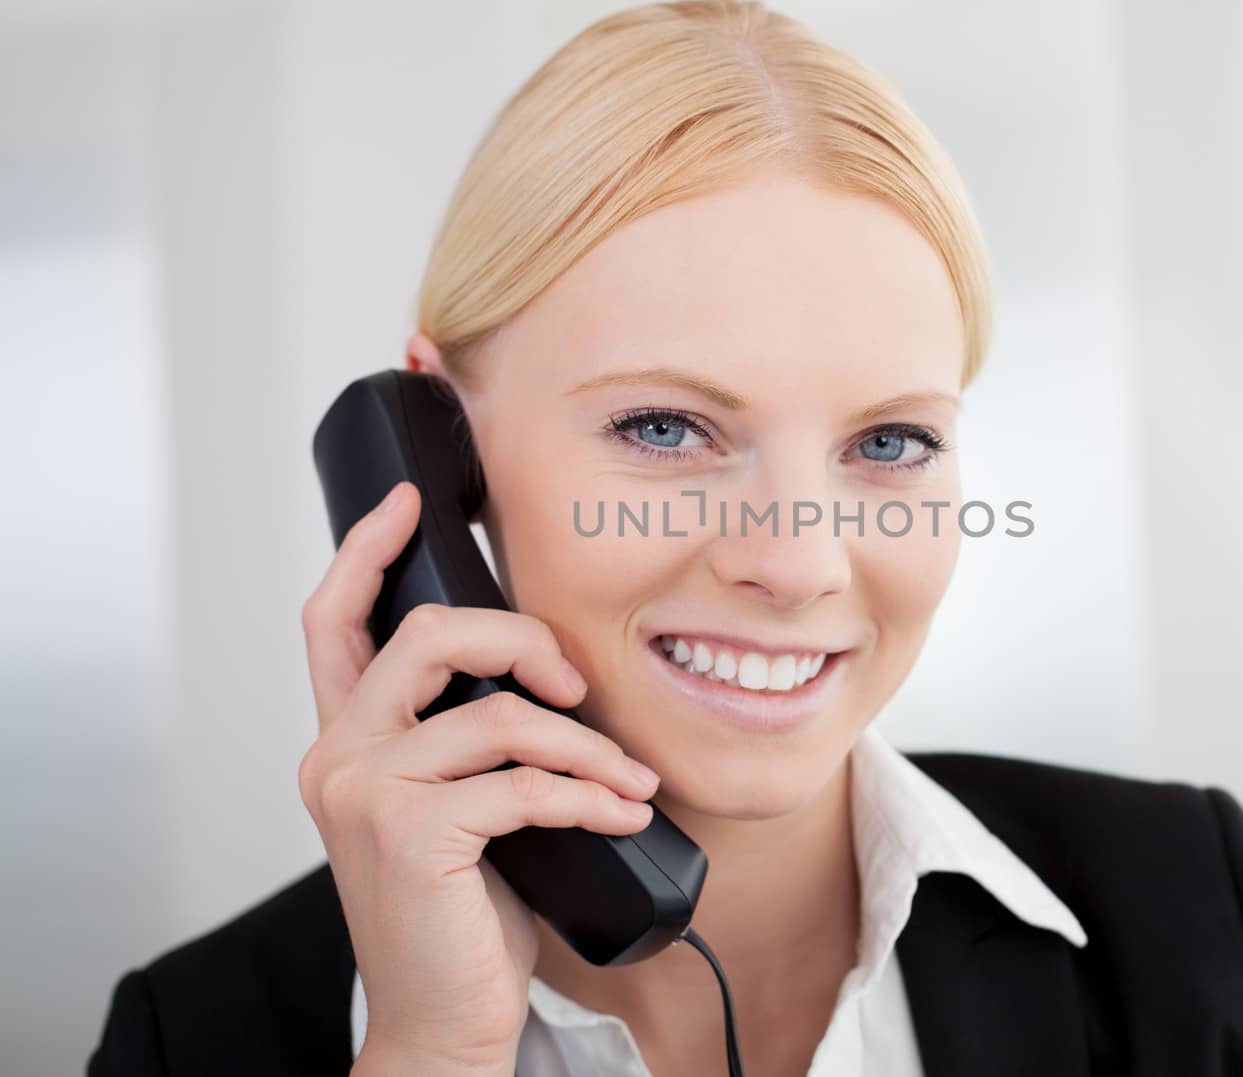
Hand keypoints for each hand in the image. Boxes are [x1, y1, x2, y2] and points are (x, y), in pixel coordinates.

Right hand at [297, 481, 659, 1075]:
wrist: (442, 1019)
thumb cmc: (459, 910)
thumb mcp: (453, 807)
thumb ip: (464, 739)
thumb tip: (543, 671)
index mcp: (345, 742)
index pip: (332, 622)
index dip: (367, 551)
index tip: (411, 502)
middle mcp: (339, 758)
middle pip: (427, 636)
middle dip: (521, 640)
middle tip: (577, 684)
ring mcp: (367, 795)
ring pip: (500, 716)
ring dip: (587, 748)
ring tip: (630, 782)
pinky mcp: (414, 836)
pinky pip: (528, 783)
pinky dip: (592, 795)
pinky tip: (623, 815)